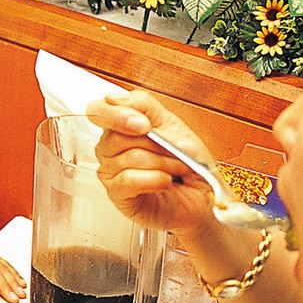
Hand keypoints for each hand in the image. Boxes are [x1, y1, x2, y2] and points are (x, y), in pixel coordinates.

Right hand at [88, 89, 223, 236]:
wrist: (201, 197)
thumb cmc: (188, 164)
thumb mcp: (176, 129)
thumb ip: (150, 111)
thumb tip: (126, 105)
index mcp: (122, 125)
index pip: (101, 110)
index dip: (117, 114)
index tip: (144, 125)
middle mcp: (111, 147)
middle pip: (119, 136)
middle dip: (157, 144)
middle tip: (179, 152)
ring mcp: (111, 171)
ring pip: (129, 158)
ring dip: (163, 163)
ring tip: (178, 169)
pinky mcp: (117, 194)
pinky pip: (128, 180)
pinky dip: (154, 179)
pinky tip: (166, 181)